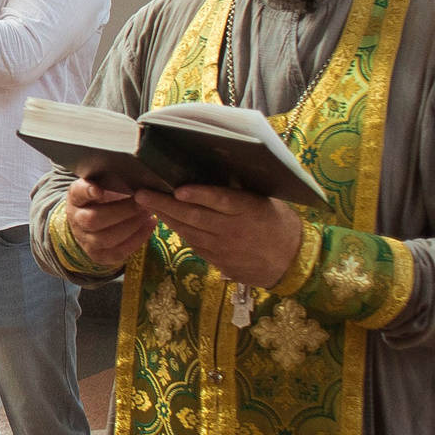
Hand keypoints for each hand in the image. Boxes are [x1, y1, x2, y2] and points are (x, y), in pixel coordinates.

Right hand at [65, 177, 156, 268]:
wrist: (90, 224)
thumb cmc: (103, 199)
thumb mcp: (102, 185)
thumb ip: (111, 179)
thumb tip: (137, 172)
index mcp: (76, 199)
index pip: (77, 194)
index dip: (86, 192)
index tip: (98, 189)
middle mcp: (76, 221)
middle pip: (93, 220)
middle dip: (122, 211)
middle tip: (142, 202)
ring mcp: (86, 241)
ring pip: (106, 238)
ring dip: (132, 226)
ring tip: (148, 213)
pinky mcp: (99, 256)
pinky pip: (118, 252)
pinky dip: (137, 239)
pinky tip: (150, 225)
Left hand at [135, 185, 304, 288]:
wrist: (291, 262)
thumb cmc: (277, 222)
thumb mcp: (263, 201)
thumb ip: (239, 191)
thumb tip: (209, 171)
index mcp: (249, 210)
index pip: (221, 201)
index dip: (199, 195)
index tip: (179, 189)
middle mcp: (234, 230)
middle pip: (195, 217)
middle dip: (165, 205)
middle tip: (142, 194)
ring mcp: (225, 249)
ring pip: (189, 231)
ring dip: (166, 217)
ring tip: (147, 203)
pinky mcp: (219, 262)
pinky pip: (194, 244)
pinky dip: (180, 231)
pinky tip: (166, 220)